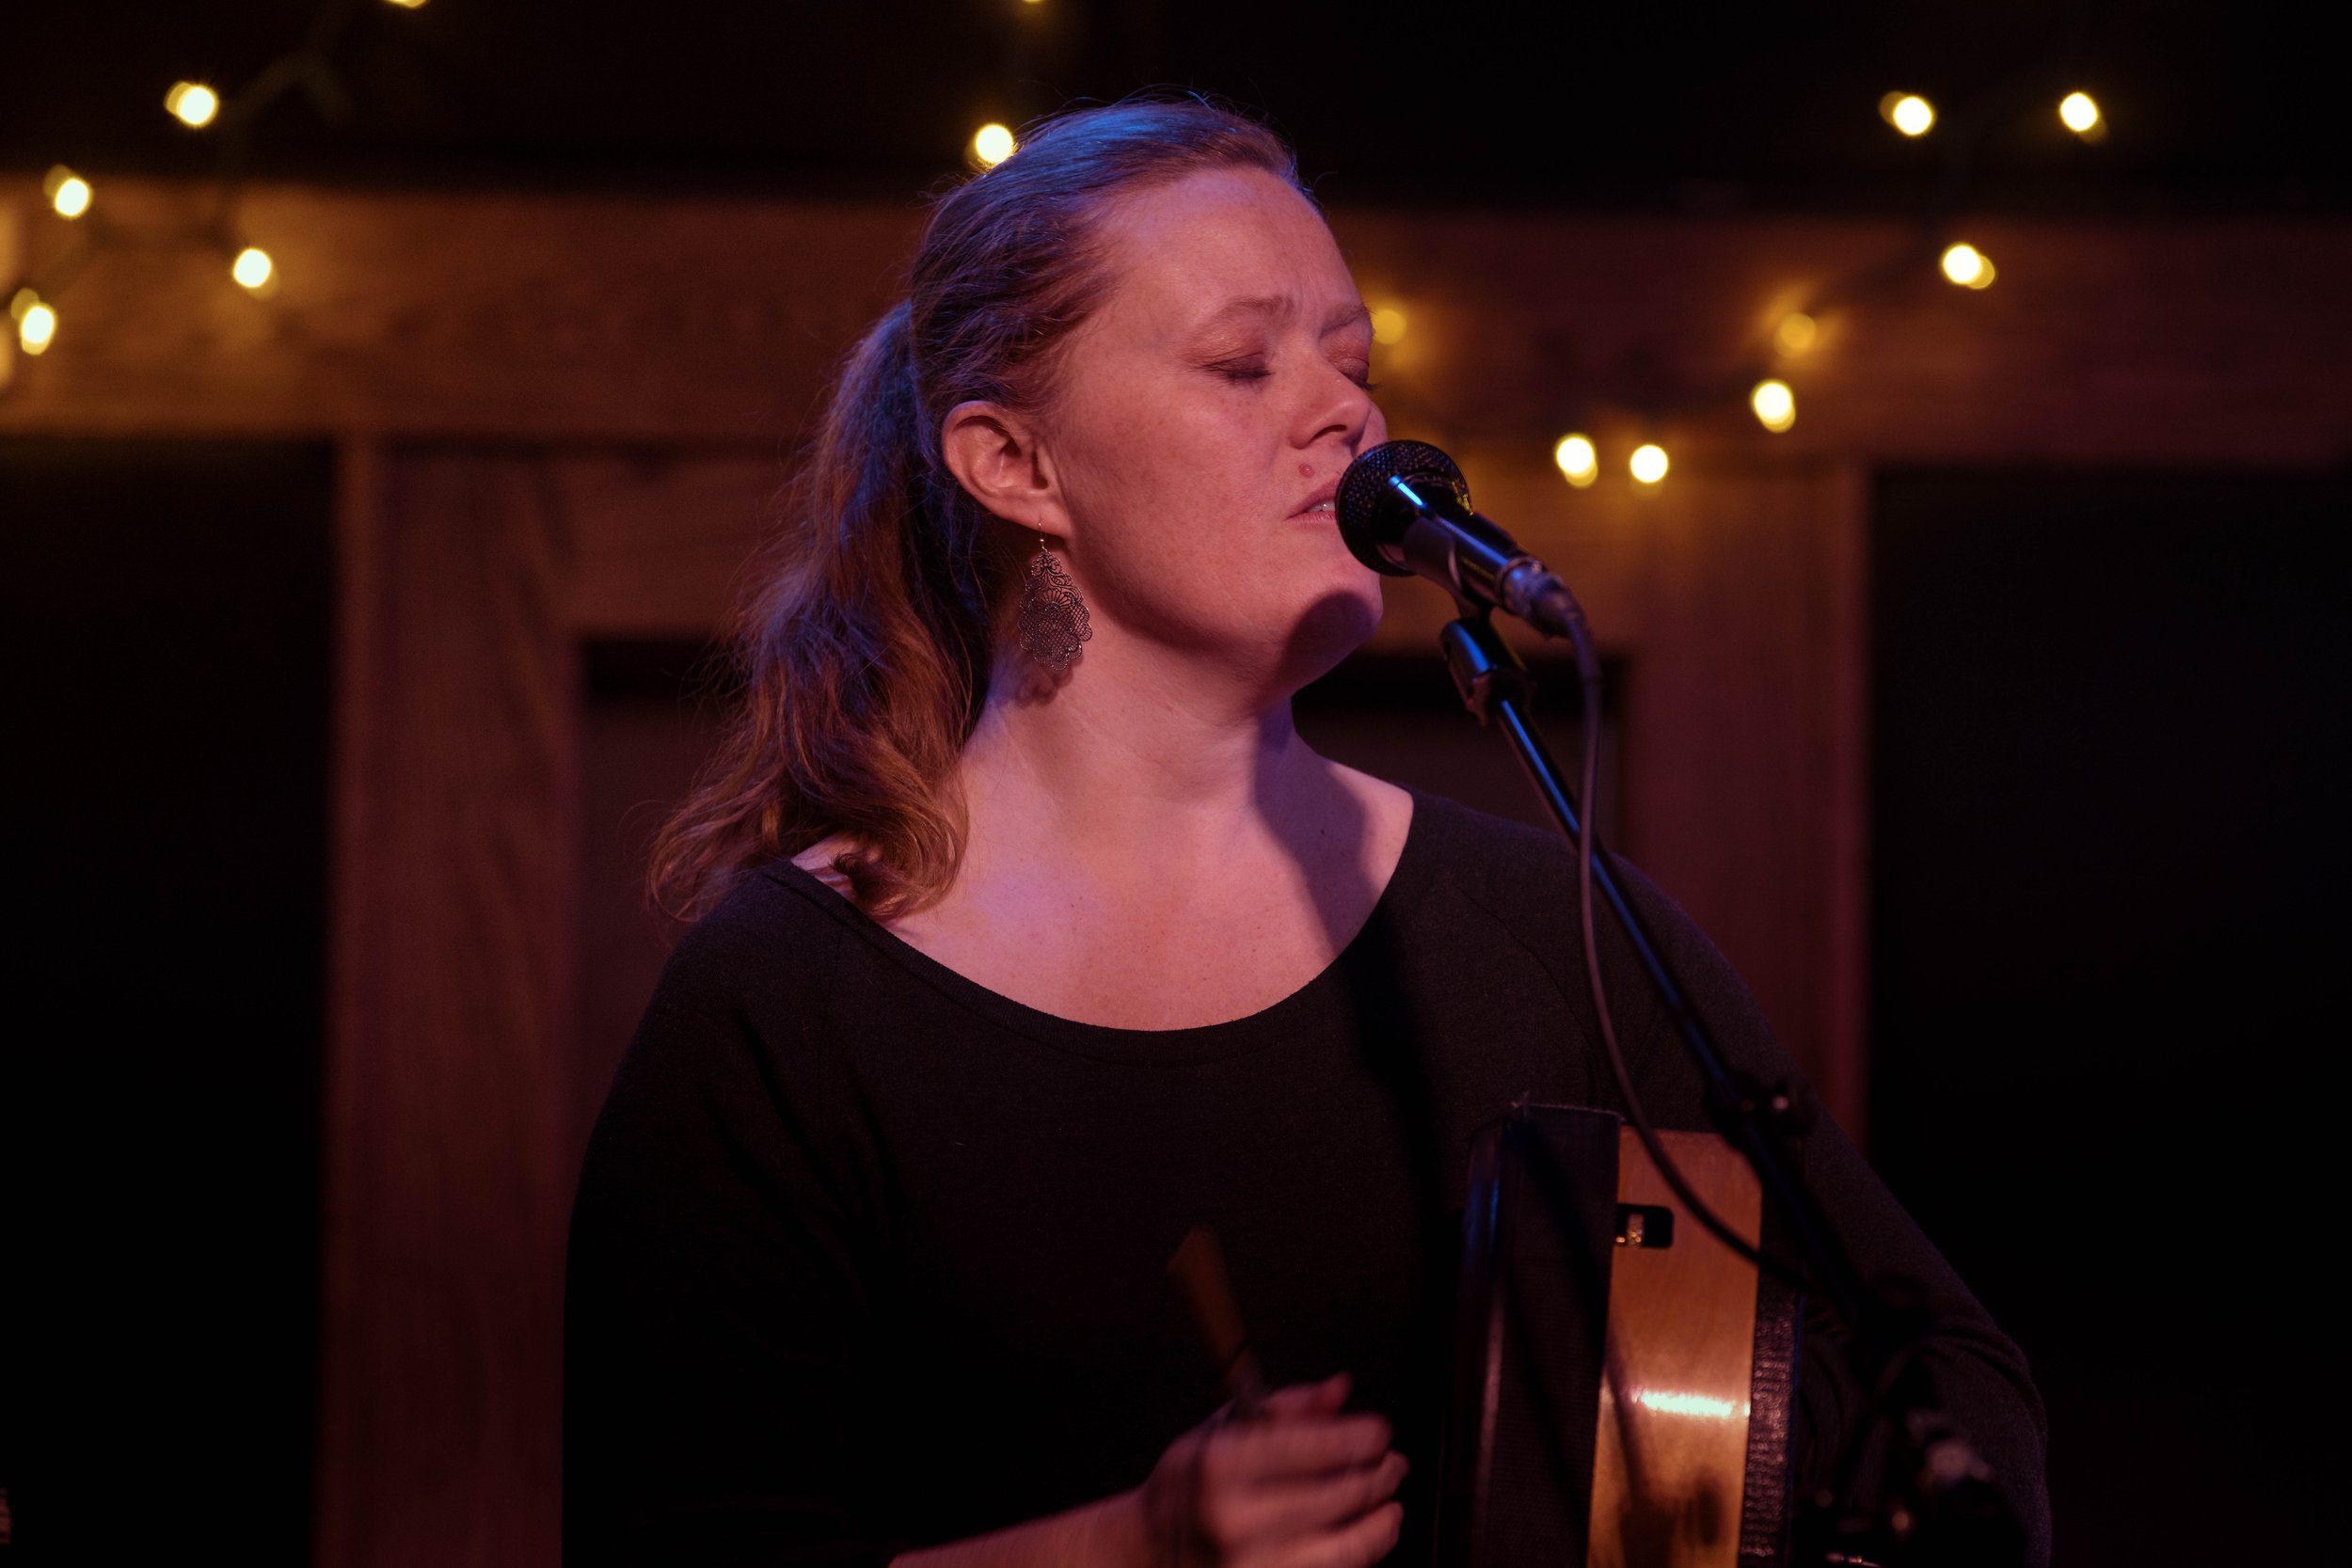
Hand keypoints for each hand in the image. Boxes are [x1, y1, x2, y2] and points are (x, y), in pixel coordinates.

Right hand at [1139, 1373, 1406, 1567]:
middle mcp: (1235, 1518)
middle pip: (1338, 1494)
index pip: (1312, 1446)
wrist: (1151, 1549)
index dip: (1360, 1438)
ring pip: (1348, 1546)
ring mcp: (1250, 1564)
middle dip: (1378, 1475)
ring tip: (1390, 1501)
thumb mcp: (1224, 1430)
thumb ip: (1287, 1407)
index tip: (1378, 1432)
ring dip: (1381, 1520)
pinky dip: (1363, 1552)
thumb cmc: (1192, 1485)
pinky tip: (1372, 1532)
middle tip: (1392, 1463)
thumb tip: (1339, 1390)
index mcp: (1220, 1465)